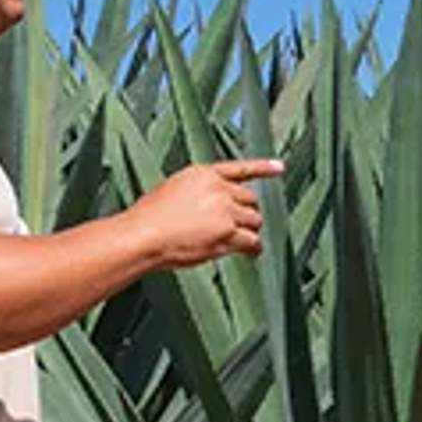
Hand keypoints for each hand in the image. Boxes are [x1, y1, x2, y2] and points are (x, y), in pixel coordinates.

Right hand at [135, 156, 282, 268]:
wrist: (142, 235)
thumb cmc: (149, 218)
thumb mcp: (173, 189)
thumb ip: (198, 191)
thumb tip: (212, 205)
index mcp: (203, 174)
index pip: (240, 168)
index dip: (263, 168)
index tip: (278, 167)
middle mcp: (218, 188)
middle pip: (251, 199)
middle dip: (246, 213)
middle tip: (238, 226)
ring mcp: (225, 210)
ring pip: (254, 220)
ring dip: (249, 231)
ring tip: (240, 241)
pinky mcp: (228, 232)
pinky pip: (252, 241)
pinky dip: (253, 249)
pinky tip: (250, 253)